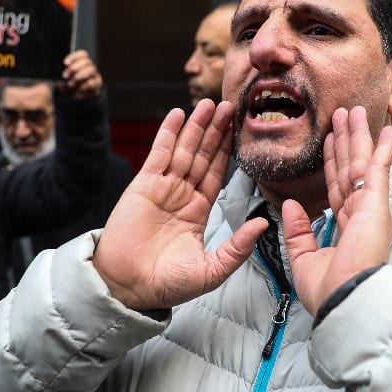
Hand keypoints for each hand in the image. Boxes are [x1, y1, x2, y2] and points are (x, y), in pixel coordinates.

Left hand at [60, 50, 102, 99]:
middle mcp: (91, 68)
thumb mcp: (64, 76)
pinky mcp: (97, 86)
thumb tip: (65, 64)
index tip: (65, 63)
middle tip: (65, 76)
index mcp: (83, 63)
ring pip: (91, 70)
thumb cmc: (68, 86)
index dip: (74, 57)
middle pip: (87, 61)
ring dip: (78, 76)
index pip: (83, 54)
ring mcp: (95, 77)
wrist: (74, 100)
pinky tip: (78, 89)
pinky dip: (84, 85)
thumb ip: (65, 70)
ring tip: (71, 84)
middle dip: (74, 68)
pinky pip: (92, 83)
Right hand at [91, 99, 267, 311]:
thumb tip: (263, 224)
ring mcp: (162, 188)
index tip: (239, 129)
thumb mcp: (212, 270)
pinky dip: (168, 132)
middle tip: (229, 105)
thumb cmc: (168, 285)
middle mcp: (181, 195)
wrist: (128, 288)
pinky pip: (158, 153)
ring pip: (183, 149)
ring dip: (196, 126)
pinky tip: (178, 114)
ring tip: (209, 103)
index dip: (227, 151)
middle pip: (202, 155)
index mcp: (198, 211)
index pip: (217, 173)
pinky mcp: (143, 185)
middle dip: (215, 131)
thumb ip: (238, 247)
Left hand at [281, 106, 391, 316]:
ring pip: (361, 163)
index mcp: (344, 227)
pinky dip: (384, 149)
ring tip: (356, 112)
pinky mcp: (375, 205)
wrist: (343, 301)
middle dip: (346, 141)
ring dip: (359, 136)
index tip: (329, 139)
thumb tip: (291, 205)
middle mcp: (358, 214)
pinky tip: (388, 131)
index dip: (332, 160)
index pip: (336, 185)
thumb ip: (298, 231)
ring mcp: (369, 208)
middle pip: (350, 168)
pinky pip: (379, 170)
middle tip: (344, 115)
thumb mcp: (304, 259)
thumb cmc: (328, 291)